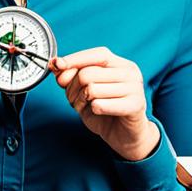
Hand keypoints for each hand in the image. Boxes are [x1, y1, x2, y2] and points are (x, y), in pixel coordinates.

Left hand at [51, 46, 159, 161]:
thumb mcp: (84, 90)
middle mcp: (129, 73)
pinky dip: (93, 110)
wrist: (126, 135)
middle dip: (73, 89)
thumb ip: (71, 75)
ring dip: (82, 101)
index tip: (57, 65)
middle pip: (87, 74)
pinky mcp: (135, 105)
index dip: (74, 59)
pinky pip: (100, 104)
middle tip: (76, 100)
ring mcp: (135, 88)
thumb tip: (56, 64)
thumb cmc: (106, 109)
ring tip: (88, 107)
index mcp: (120, 64)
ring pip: (91, 89)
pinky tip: (99, 112)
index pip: (96, 54)